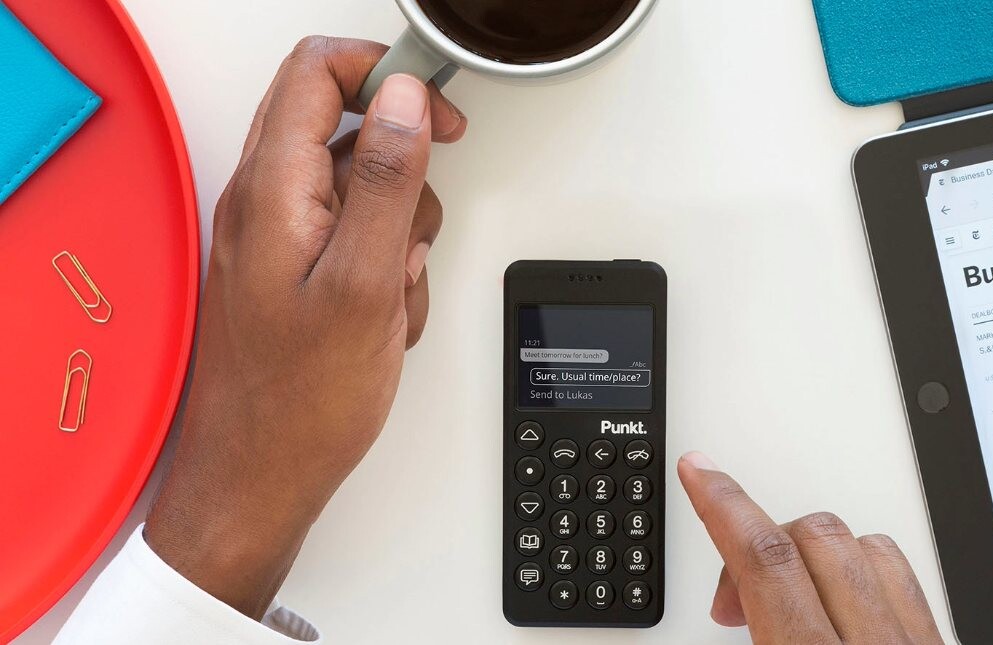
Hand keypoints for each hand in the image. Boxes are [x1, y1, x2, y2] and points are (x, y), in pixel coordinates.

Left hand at [145, 36, 466, 617]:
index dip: (385, 74)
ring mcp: (277, 237)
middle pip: (341, 121)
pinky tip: (384, 308)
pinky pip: (353, 235)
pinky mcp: (293, 271)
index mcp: (273, 189)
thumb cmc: (300, 401)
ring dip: (400, 221)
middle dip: (403, 158)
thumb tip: (402, 101)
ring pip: (358, 184)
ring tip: (399, 276)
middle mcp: (265, 202)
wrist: (259, 477)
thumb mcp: (363, 281)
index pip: (317, 71)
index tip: (436, 110)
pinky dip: (384, 261)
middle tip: (425, 204)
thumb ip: (385, 180)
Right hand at [678, 452, 942, 643]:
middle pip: (819, 539)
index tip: (700, 472)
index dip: (725, 507)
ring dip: (820, 557)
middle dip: (765, 542)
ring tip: (788, 602)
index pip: (768, 563)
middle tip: (733, 598)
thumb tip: (728, 596)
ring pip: (874, 550)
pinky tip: (842, 609)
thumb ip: (748, 634)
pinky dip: (868, 578)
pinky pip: (911, 587)